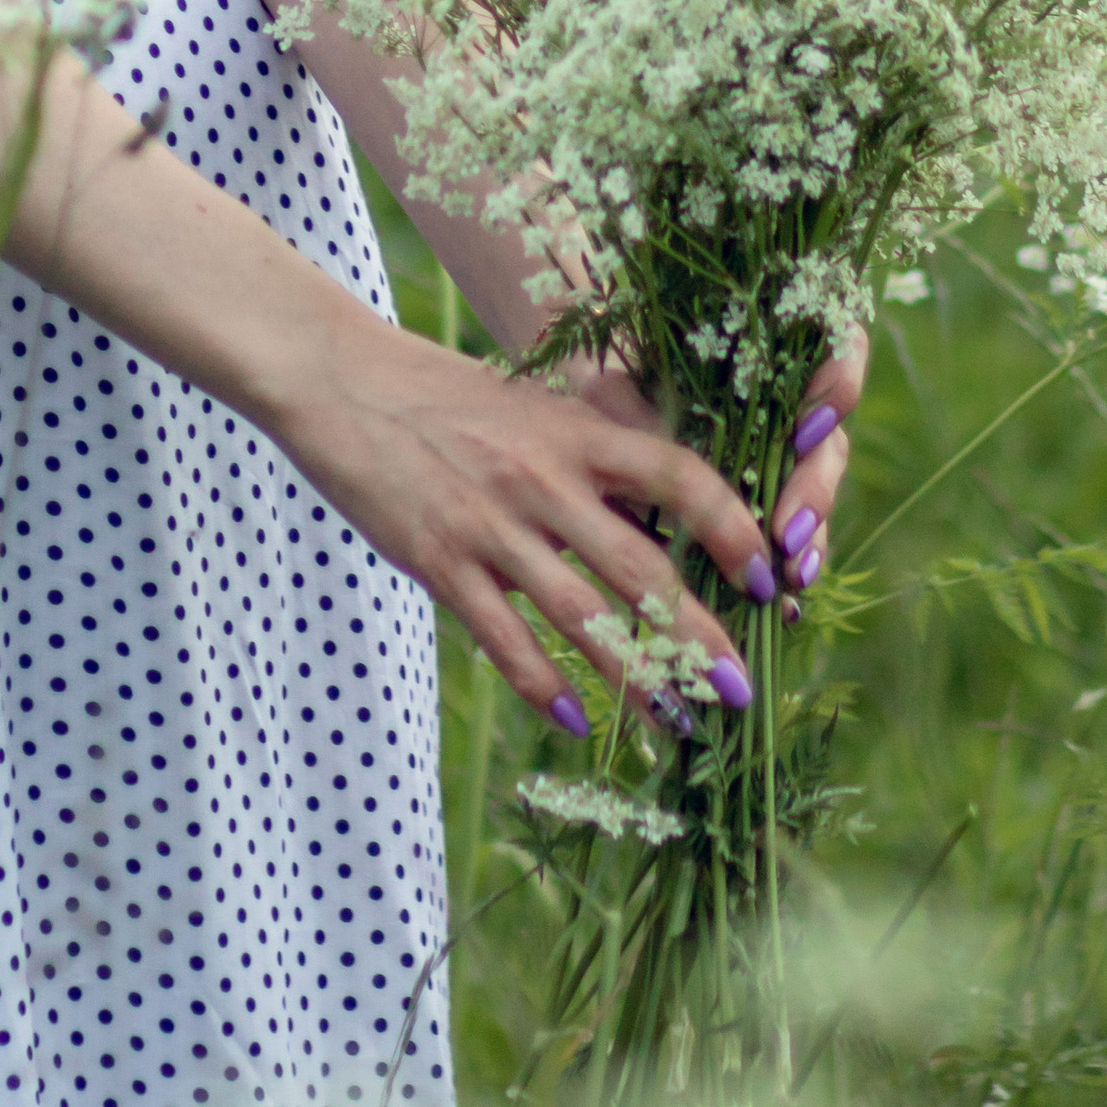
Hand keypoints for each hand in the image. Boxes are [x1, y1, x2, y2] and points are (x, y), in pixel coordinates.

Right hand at [269, 307, 779, 740]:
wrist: (341, 379)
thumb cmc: (440, 391)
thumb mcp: (528, 404)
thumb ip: (587, 455)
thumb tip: (655, 513)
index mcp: (574, 431)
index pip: (679, 478)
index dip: (733, 530)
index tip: (766, 580)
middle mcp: (543, 479)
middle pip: (643, 571)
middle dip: (699, 642)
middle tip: (737, 694)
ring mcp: (490, 525)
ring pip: (582, 620)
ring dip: (636, 682)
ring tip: (672, 726)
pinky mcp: (439, 561)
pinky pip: (506, 640)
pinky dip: (545, 685)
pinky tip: (574, 718)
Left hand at [553, 336, 865, 606]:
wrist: (581, 422)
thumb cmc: (598, 388)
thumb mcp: (609, 391)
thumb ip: (639, 410)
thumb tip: (671, 453)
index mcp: (760, 353)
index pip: (835, 345)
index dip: (840, 382)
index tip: (806, 430)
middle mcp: (784, 400)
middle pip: (828, 434)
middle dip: (817, 487)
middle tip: (788, 533)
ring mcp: (783, 454)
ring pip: (820, 489)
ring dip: (814, 533)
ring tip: (792, 576)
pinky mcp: (775, 503)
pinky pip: (802, 532)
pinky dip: (798, 563)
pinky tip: (788, 602)